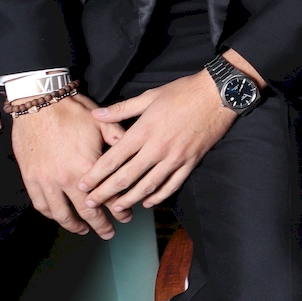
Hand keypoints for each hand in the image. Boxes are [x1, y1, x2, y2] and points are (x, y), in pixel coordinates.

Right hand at [11, 93, 120, 238]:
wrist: (38, 104)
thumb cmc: (72, 111)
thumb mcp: (102, 122)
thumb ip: (119, 140)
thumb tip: (135, 151)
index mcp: (87, 167)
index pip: (107, 196)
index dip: (119, 210)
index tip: (127, 217)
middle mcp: (65, 179)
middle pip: (86, 211)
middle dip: (100, 225)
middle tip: (109, 232)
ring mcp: (46, 181)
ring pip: (60, 213)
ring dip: (74, 225)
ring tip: (84, 230)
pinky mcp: (30, 178)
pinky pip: (40, 204)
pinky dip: (50, 214)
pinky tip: (58, 216)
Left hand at [80, 63, 243, 218]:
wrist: (218, 95)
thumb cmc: (183, 92)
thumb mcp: (149, 96)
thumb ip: (122, 109)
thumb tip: (97, 113)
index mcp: (144, 131)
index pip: (113, 159)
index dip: (96, 174)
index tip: (83, 185)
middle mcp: (157, 148)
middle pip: (126, 177)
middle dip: (106, 193)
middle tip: (91, 203)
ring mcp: (175, 158)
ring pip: (148, 185)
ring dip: (130, 199)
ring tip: (117, 208)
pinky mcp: (190, 162)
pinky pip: (172, 184)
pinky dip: (159, 196)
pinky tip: (148, 202)